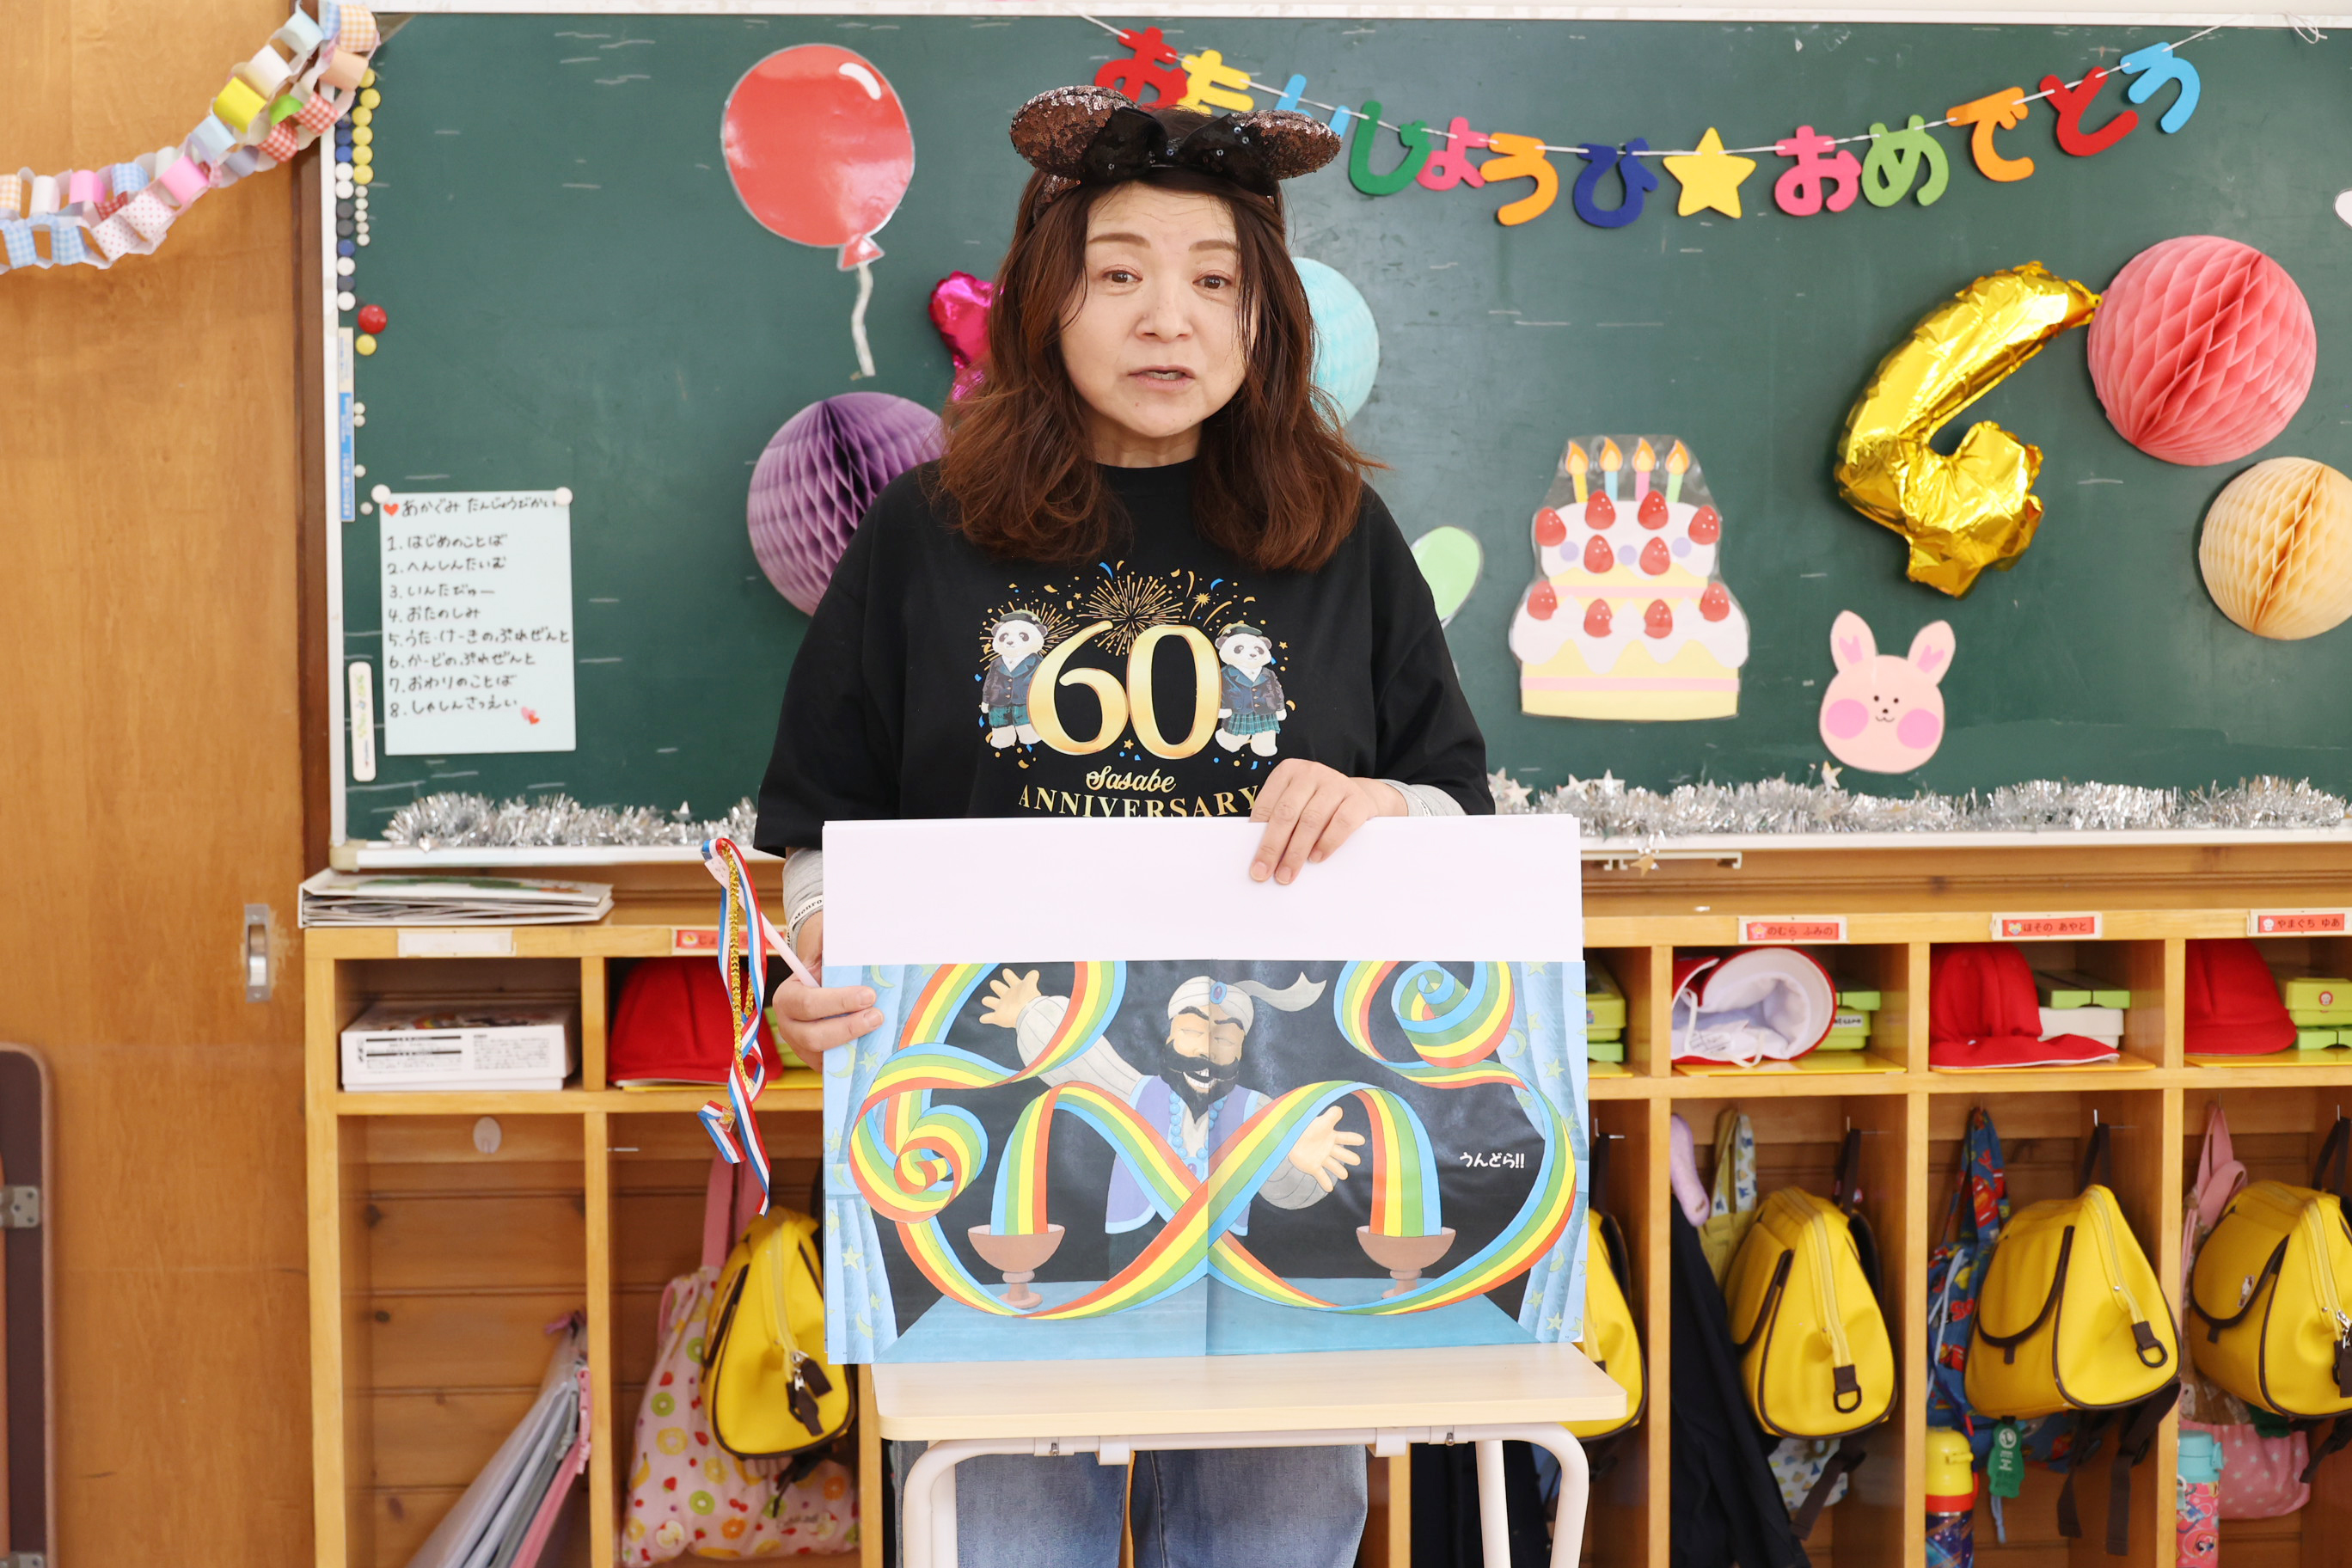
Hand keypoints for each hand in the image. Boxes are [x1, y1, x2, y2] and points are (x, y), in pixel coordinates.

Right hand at [766, 913, 882, 1070]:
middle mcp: (790, 1027)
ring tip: (880, 1029)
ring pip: (826, 1057)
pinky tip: (879, 1048)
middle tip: (878, 1016)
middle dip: (848, 1028)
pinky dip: (857, 1061)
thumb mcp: (824, 946)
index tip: (868, 995)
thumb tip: (841, 933)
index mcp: (787, 998)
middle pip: (815, 1037)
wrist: (825, 981)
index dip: (838, 1002)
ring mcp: (804, 1049)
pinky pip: (837, 1068)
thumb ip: (828, 940)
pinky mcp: (820, 1063)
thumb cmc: (826, 962)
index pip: (808, 1004)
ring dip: (854, 1045)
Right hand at [979, 967, 1041, 1028]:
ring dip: (989, 1001)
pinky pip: (990, 1018)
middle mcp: (1009, 998)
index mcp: (1017, 989)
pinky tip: (982, 1019)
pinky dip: (986, 1018)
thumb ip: (1031, 978)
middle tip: (993, 983)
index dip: (1009, 976)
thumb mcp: (1030, 985)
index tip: (1005, 971)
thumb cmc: (1028, 999)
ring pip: (993, 1003)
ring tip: (985, 1000)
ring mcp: (1003, 1007)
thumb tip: (1035, 973)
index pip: (1012, 980)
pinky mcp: (999, 1017)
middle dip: (997, 986)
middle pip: (1000, 990)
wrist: (1028, 1014)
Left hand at [1249, 760, 1405, 884]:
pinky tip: (1316, 858)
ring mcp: (1336, 783)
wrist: (1358, 796)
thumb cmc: (1316, 804)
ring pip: (1311, 820)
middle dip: (1273, 847)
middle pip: (1286, 813)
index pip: (1266, 805)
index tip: (1254, 863)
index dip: (1258, 836)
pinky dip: (1327, 843)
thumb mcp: (1296, 803)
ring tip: (1288, 872)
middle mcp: (1310, 773)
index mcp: (1287, 771)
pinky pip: (1341, 823)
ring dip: (1297, 851)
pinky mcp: (1357, 799)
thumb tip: (1262, 856)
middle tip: (1265, 873)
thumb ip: (1278, 821)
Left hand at [1284, 1105, 1365, 1190]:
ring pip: (1333, 1165)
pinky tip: (1329, 1189)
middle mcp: (1327, 1147)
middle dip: (1349, 1157)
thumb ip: (1331, 1116)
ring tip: (1344, 1176)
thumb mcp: (1321, 1121)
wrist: (1288, 1137)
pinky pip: (1321, 1175)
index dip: (1353, 1139)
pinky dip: (1325, 1182)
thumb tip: (1340, 1110)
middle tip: (1357, 1161)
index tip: (1362, 1140)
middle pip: (1341, 1153)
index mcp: (1330, 1136)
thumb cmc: (1305, 1127)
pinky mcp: (1312, 1166)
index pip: (1345, 1138)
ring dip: (1339, 1170)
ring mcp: (1320, 1158)